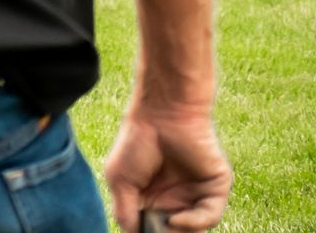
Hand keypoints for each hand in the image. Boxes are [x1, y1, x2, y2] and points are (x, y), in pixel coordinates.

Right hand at [103, 105, 230, 230]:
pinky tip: (176, 219)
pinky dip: (195, 223)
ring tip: (164, 228)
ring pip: (194, 229)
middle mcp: (174, 200)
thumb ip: (125, 213)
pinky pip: (209, 216)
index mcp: (151, 199)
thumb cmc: (135, 142)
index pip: (152, 228)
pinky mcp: (214, 189)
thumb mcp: (120, 181)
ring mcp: (195, 195)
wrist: (161, 114)